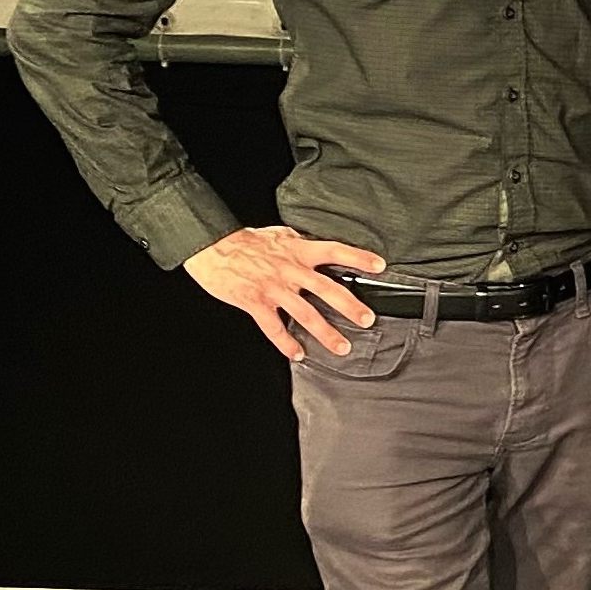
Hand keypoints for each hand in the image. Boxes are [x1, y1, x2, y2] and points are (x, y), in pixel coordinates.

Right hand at [183, 225, 385, 359]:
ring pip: (305, 314)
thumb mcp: (279, 235)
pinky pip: (274, 327)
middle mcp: (290, 270)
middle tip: (367, 320)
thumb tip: (315, 246)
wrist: (211, 247)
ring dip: (325, 332)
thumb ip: (299, 243)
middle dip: (349, 306)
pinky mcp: (255, 303)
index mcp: (298, 251)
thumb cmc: (245, 241)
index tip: (379, 266)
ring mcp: (273, 288)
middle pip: (327, 289)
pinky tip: (298, 355)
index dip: (358, 257)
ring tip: (342, 347)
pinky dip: (286, 343)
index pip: (334, 251)